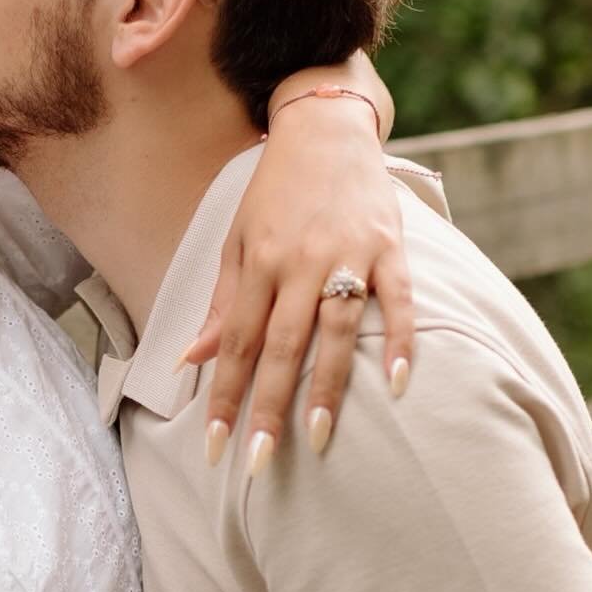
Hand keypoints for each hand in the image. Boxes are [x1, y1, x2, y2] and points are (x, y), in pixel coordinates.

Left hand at [183, 53, 413, 469]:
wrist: (325, 128)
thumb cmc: (275, 193)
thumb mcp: (237, 241)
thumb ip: (223, 304)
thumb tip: (191, 360)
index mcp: (258, 263)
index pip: (238, 344)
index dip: (226, 397)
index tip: (216, 448)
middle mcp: (300, 261)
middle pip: (281, 345)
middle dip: (268, 408)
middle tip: (259, 463)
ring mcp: (348, 253)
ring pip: (335, 329)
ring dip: (326, 385)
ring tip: (318, 437)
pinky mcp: (391, 246)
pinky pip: (399, 299)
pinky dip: (400, 340)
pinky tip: (398, 383)